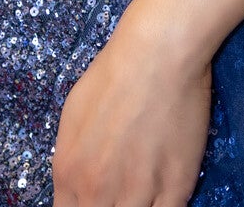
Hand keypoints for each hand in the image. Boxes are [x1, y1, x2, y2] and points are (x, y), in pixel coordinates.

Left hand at [52, 10, 211, 206]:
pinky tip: (162, 193)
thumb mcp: (72, 117)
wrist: (158, 51)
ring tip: (142, 191)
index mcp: (68, 173)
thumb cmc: (113, 74)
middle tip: (121, 192)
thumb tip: (78, 188)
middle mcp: (98, 191)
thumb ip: (72, 162)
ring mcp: (138, 192)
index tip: (98, 201)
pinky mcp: (175, 187)